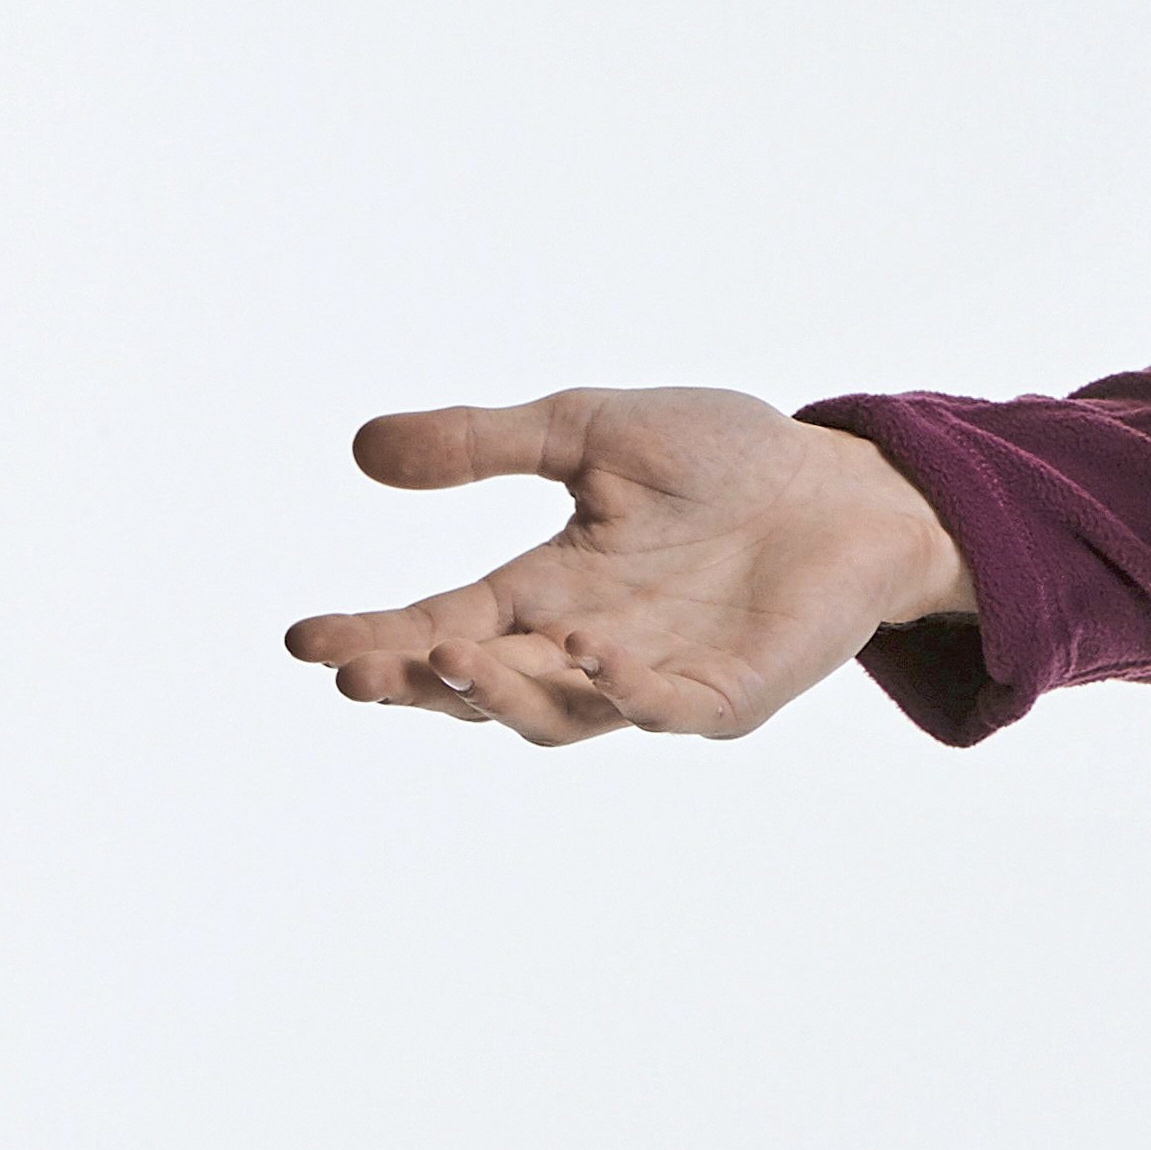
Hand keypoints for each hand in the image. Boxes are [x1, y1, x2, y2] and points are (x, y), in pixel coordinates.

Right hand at [281, 389, 973, 744]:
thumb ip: (483, 445)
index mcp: (545, 591)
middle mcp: (586, 647)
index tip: (303, 639)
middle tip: (354, 671)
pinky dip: (623, 689)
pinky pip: (664, 708)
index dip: (373, 637)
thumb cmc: (724, 460)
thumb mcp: (586, 433)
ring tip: (448, 653)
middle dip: (412, 684)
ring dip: (499, 692)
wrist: (847, 482)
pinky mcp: (727, 695)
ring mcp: (655, 678)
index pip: (439, 624)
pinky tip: (589, 651)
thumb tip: (362, 448)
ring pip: (556, 716)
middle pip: (478, 688)